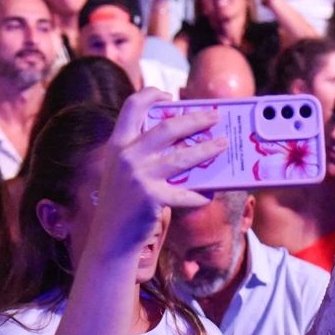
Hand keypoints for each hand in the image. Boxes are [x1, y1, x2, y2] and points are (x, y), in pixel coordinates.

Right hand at [88, 90, 223, 260]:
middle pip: (167, 128)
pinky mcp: (152, 198)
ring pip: (182, 157)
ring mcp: (139, 176)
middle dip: (195, 119)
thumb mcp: (121, 172)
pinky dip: (198, 195)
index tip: (168, 95)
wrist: (110, 238)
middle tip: (214, 117)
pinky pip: (184, 193)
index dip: (151, 95)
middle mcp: (127, 156)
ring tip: (223, 145)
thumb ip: (140, 153)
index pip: (132, 106)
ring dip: (207, 150)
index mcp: (118, 145)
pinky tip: (209, 195)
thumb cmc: (122, 204)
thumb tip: (181, 140)